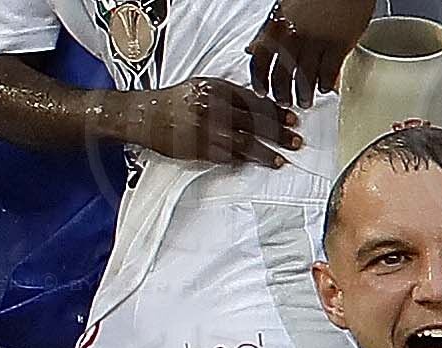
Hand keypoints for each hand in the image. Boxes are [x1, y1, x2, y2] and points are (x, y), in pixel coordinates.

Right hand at [128, 77, 298, 166]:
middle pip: (254, 122)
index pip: (254, 100)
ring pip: (244, 143)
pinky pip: (226, 157)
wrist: (146, 114)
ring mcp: (207, 130)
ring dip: (265, 153)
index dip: (275, 111)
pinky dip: (242, 162)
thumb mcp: (202, 86)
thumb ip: (227, 94)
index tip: (292, 118)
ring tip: (281, 160)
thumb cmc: (175, 101)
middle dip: (278, 132)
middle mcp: (214, 107)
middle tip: (295, 140)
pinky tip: (255, 166)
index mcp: (217, 88)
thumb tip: (256, 105)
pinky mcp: (199, 149)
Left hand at [248, 0, 371, 110]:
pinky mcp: (338, 45)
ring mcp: (317, 41)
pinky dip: (325, 85)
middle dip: (282, 95)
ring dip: (304, 96)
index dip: (260, 81)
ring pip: (304, 81)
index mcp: (278, 24)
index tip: (263, 92)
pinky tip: (324, 86)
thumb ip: (267, 31)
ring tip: (305, 100)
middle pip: (281, 77)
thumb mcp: (284, 8)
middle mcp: (294, 34)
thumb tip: (251, 50)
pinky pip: (327, 75)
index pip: (260, 61)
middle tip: (287, 101)